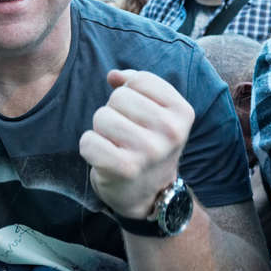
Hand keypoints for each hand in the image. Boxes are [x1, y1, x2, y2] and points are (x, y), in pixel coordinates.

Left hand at [79, 69, 193, 218]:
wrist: (150, 195)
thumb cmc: (148, 144)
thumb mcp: (156, 112)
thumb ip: (136, 84)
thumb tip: (113, 75)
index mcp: (182, 112)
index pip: (139, 81)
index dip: (129, 94)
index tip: (138, 116)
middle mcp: (171, 131)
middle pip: (118, 97)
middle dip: (114, 113)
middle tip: (125, 136)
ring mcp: (150, 151)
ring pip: (101, 117)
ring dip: (100, 131)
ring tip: (116, 146)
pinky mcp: (125, 168)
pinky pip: (88, 141)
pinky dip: (89, 148)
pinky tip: (104, 159)